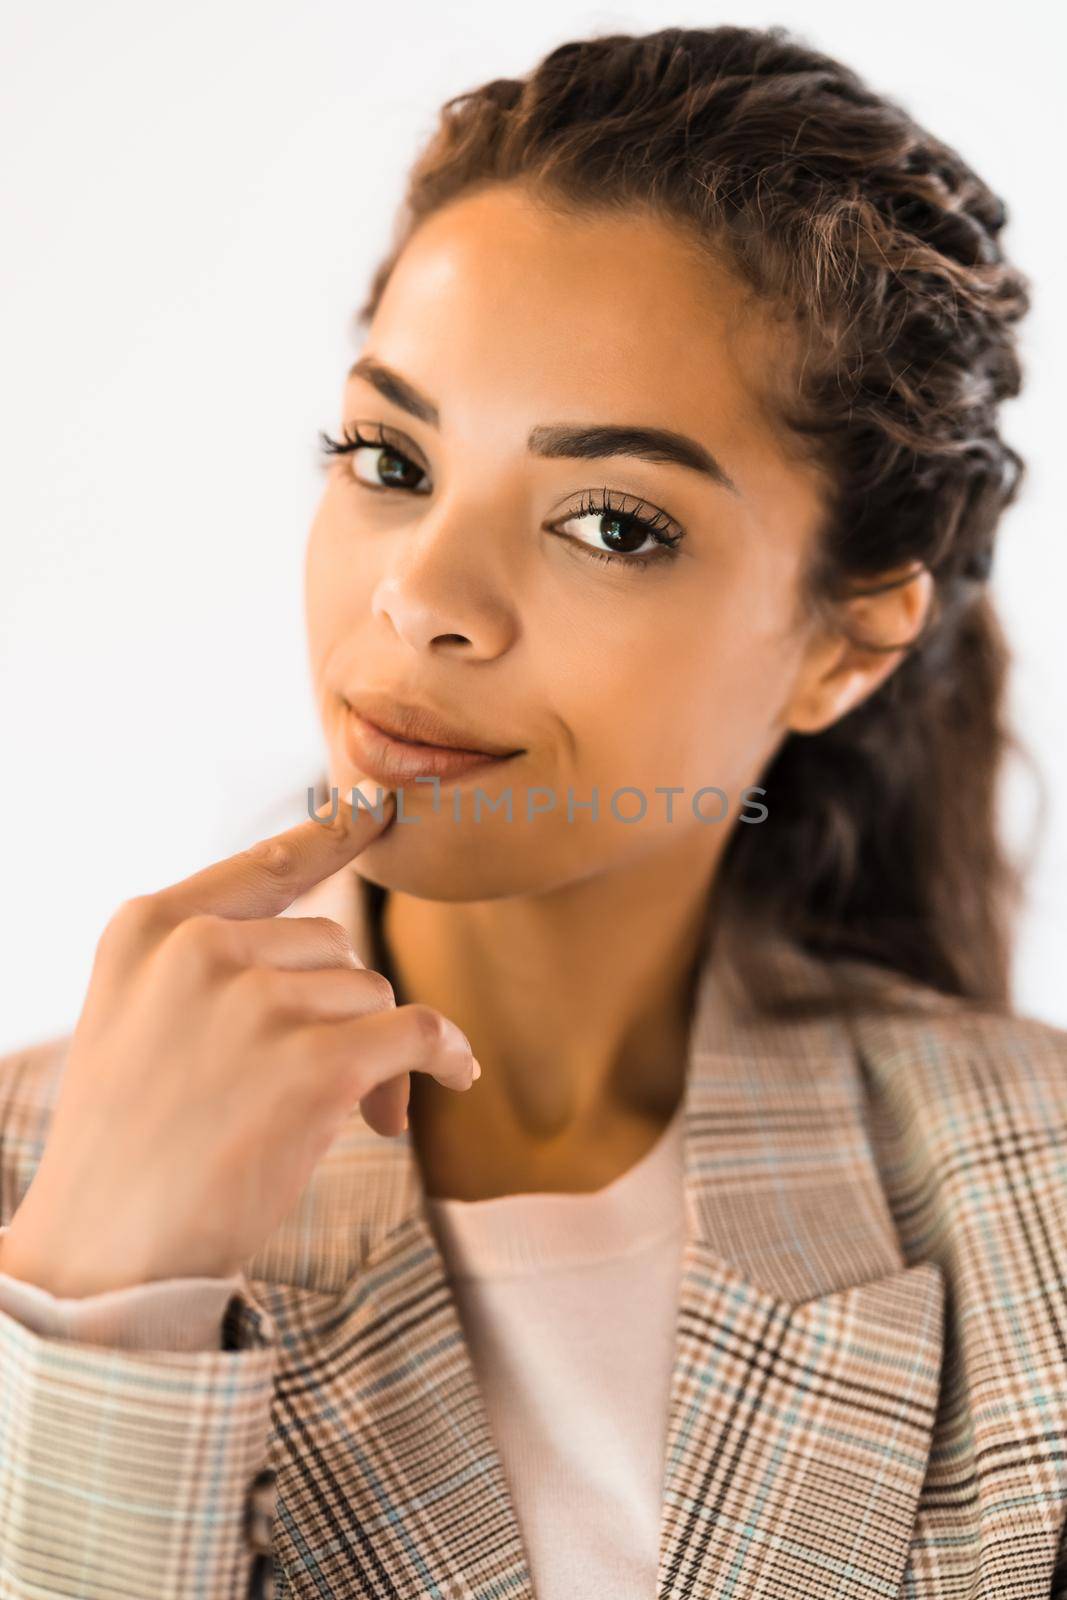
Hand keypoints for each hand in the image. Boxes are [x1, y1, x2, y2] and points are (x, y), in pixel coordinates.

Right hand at [1, 787, 478, 1296]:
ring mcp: (255, 1002)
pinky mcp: (312, 1063)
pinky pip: (417, 1032)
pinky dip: (443, 1054)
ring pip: (370, 996)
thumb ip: (211, 970)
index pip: (262, 865)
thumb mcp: (140, 1024)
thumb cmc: (130, 1149)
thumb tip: (334, 961)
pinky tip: (450, 1074)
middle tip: (324, 1087)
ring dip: (372, 1056)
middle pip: (331, 947)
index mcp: (151, 929)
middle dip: (342, 1013)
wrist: (105, 1256)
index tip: (378, 803)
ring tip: (338, 1119)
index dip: (327, 836)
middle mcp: (201, 949)